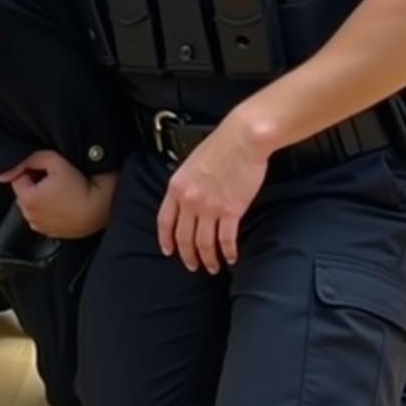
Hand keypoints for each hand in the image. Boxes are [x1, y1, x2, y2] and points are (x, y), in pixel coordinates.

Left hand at [0, 150, 116, 238]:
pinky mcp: (51, 233)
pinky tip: (64, 204)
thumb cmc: (79, 184)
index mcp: (27, 199)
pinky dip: (49, 210)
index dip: (31, 171)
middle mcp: (30, 216)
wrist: (100, 208)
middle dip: (34, 184)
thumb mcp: (54, 161)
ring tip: (61, 192)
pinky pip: (43, 217)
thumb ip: (30, 159)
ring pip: (33, 206)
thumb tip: (5, 171)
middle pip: (24, 193)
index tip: (48, 171)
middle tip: (55, 180)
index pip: (17, 178)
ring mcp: (40, 227)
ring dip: (41, 198)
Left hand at [156, 120, 267, 273]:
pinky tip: (230, 257)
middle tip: (191, 265)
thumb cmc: (220, 144)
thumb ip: (186, 183)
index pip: (164, 221)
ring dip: (207, 259)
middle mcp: (189, 200)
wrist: (241, 139)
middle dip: (187, 255)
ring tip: (211, 266)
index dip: (165, 239)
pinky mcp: (231, 211)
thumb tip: (187, 197)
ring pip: (204, 243)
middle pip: (183, 237)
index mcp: (176, 187)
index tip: (168, 250)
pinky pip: (226, 240)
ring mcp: (210, 208)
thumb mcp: (191, 163)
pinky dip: (227, 252)